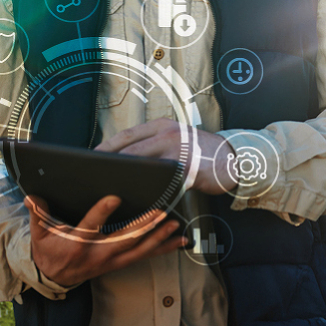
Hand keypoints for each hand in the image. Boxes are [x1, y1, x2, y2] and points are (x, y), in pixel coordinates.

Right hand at [26, 195, 183, 288]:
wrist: (54, 276)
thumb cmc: (48, 250)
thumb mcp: (38, 233)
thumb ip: (38, 213)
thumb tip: (32, 197)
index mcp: (76, 243)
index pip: (90, 226)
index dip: (101, 212)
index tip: (114, 197)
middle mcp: (97, 253)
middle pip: (124, 239)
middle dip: (144, 226)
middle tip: (160, 211)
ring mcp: (111, 260)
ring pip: (139, 250)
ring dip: (158, 237)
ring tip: (174, 224)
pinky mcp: (120, 262)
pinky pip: (144, 256)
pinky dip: (163, 248)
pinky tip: (180, 241)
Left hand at [95, 117, 234, 194]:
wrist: (234, 159)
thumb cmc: (202, 153)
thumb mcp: (178, 139)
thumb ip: (156, 145)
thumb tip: (127, 158)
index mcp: (163, 126)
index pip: (128, 134)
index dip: (107, 145)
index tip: (91, 156)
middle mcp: (169, 134)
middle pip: (132, 148)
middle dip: (110, 161)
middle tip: (92, 174)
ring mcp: (179, 150)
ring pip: (145, 164)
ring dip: (127, 176)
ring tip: (110, 187)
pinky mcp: (189, 169)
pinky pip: (165, 182)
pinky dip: (151, 190)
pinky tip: (140, 199)